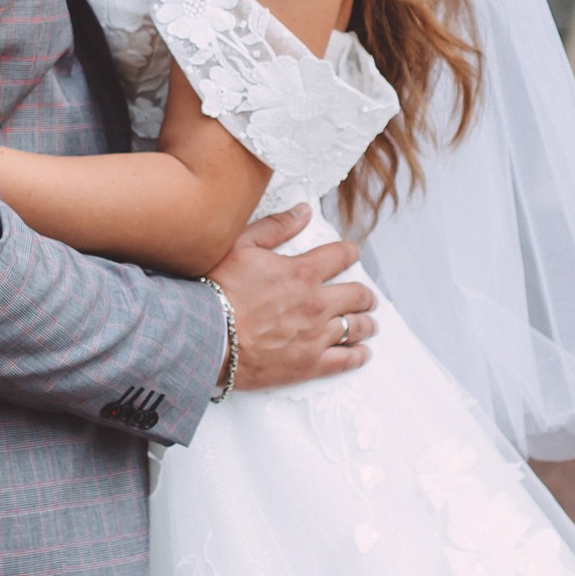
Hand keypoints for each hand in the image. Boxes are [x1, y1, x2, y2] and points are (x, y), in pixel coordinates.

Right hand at [210, 211, 375, 389]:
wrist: (205, 337)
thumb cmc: (217, 291)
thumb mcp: (241, 246)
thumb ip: (276, 227)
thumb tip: (303, 211)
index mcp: (302, 272)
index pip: (341, 255)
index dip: (350, 253)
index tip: (352, 254)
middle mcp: (316, 303)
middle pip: (357, 295)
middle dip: (365, 294)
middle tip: (367, 297)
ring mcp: (315, 336)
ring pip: (355, 327)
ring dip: (366, 323)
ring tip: (369, 323)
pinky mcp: (309, 364)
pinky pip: (345, 360)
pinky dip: (358, 355)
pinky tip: (362, 353)